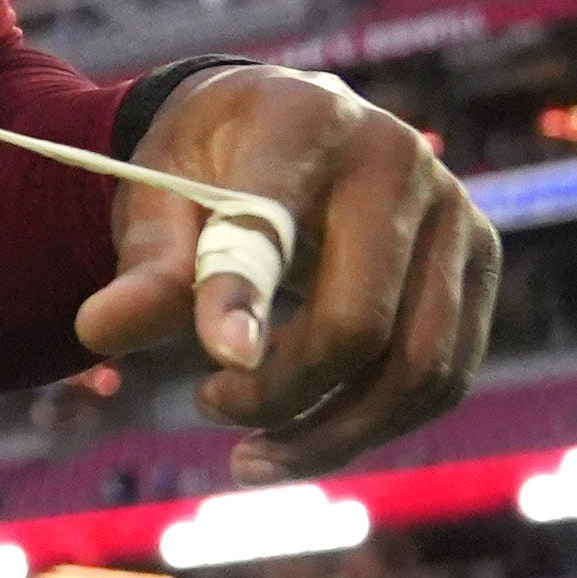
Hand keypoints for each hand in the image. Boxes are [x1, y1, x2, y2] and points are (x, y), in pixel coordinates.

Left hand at [80, 64, 494, 469]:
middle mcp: (399, 161)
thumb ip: (144, 268)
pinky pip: (444, 374)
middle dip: (282, 393)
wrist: (281, 124)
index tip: (216, 371)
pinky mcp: (478, 259)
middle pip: (361, 324)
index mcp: (303, 125)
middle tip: (208, 404)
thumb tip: (98, 334)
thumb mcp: (156, 199)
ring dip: (333, 434)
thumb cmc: (207, 166)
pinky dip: (375, 425)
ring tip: (250, 453)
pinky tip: (304, 437)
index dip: (244, 300)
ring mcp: (454, 211)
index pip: (275, 229)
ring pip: (419, 369)